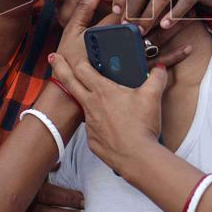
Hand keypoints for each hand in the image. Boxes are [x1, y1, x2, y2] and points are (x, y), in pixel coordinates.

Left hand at [50, 51, 169, 174]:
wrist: (136, 157)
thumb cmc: (141, 126)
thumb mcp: (152, 97)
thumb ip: (156, 79)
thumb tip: (159, 70)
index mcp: (102, 91)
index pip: (82, 69)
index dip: (75, 59)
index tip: (68, 53)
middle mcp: (91, 105)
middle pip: (69, 81)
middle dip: (59, 67)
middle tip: (52, 58)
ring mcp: (89, 124)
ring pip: (84, 106)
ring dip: (87, 100)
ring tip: (101, 101)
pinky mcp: (92, 140)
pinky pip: (94, 127)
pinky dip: (100, 123)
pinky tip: (113, 126)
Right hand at [55, 0, 193, 76]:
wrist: (75, 95)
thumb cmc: (73, 60)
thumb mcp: (74, 32)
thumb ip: (85, 8)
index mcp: (109, 29)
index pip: (129, 7)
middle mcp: (124, 43)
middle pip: (148, 20)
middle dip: (165, 6)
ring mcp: (133, 59)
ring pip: (158, 39)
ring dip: (174, 26)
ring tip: (190, 14)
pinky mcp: (139, 74)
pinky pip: (160, 65)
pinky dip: (175, 56)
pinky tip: (189, 48)